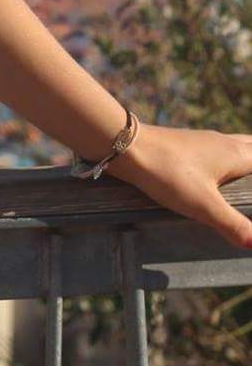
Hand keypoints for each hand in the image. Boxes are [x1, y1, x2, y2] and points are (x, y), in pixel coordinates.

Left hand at [106, 123, 251, 250]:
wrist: (125, 146)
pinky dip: (224, 159)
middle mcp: (222, 142)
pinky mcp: (183, 144)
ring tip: (244, 178)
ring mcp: (201, 141)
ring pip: (234, 146)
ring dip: (245, 158)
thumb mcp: (203, 205)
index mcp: (235, 154)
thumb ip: (233, 225)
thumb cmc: (167, 173)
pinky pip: (214, 149)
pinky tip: (214, 174)